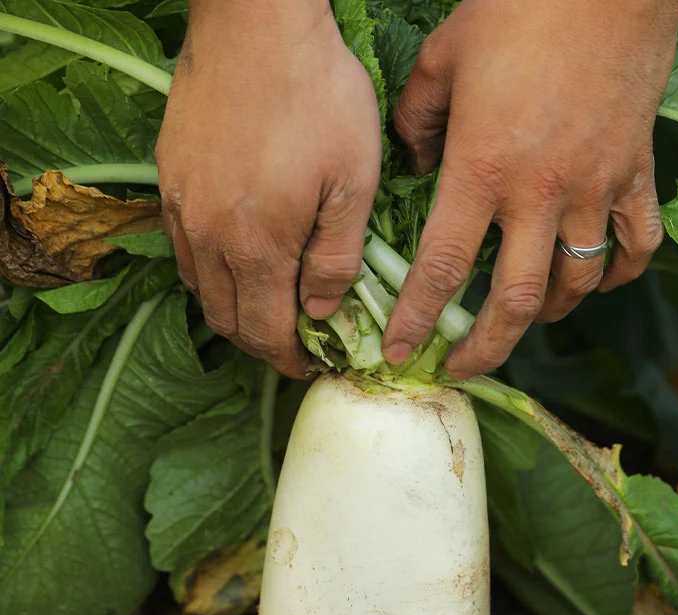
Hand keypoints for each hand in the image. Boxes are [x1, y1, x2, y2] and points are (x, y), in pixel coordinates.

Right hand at [156, 0, 380, 376]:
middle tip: (291, 344)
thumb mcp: (353, 180)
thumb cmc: (316, 97)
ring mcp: (183, 210)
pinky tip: (234, 262)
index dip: (288, 360)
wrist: (253, 25)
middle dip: (260, 343)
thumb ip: (337, 257)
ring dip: (233, 312)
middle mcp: (210, 239)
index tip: (310, 365)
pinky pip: (184, 251)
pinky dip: (209, 274)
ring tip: (266, 308)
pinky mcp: (169, 181)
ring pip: (201, 290)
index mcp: (257, 247)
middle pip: (227, 320)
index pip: (267, 332)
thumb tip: (320, 311)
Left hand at [381, 0, 677, 378]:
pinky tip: (596, 280)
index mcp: (482, 169)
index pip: (442, 269)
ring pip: (577, 281)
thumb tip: (413, 164)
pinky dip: (618, 273)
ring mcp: (594, 187)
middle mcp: (539, 193)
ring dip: (549, 313)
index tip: (401, 354)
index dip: (418, 320)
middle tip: (463, 368)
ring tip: (525, 320)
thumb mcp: (441, 59)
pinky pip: (637, 243)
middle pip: (516, 300)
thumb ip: (416, 122)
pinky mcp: (635, 172)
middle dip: (485, 347)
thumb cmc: (519, 7)